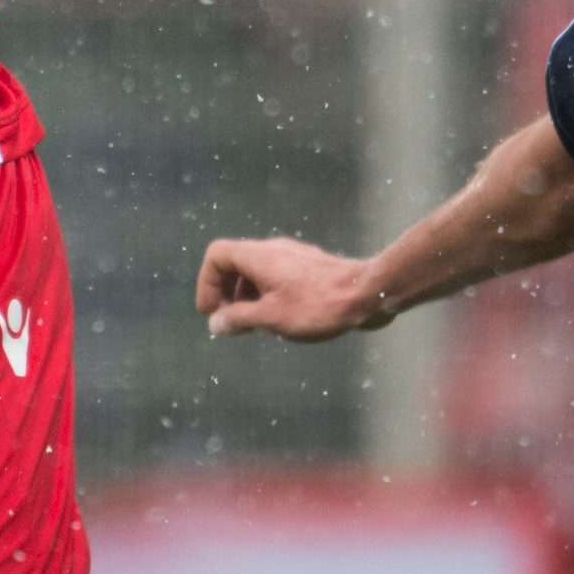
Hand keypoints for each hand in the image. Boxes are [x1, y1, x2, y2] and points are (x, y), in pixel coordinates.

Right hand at [196, 235, 379, 340]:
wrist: (367, 294)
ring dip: (245, 295)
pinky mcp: (309, 267)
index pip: (217, 256)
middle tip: (229, 321)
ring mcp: (292, 256)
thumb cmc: (317, 306)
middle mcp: (273, 250)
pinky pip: (275, 276)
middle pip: (234, 262)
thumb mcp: (271, 317)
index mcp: (258, 257)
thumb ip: (238, 318)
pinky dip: (266, 293)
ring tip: (252, 324)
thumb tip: (215, 323)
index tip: (212, 312)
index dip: (206, 283)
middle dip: (224, 292)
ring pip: (256, 270)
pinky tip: (278, 317)